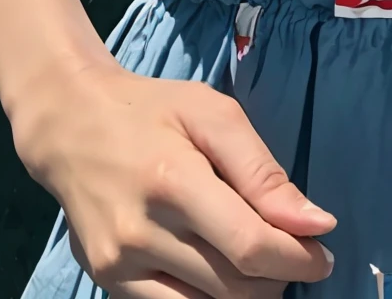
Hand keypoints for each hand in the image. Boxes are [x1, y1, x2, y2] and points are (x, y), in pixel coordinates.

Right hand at [12, 59, 335, 296]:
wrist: (69, 125)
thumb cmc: (152, 111)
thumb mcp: (212, 115)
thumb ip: (263, 171)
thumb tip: (316, 223)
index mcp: (173, 180)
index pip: (249, 245)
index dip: (297, 259)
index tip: (322, 254)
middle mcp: (141, 231)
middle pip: (233, 286)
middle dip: (278, 277)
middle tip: (292, 254)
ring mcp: (119, 265)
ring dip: (248, 294)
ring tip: (258, 264)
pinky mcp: (106, 282)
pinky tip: (220, 273)